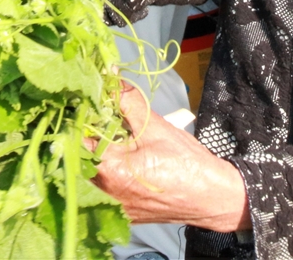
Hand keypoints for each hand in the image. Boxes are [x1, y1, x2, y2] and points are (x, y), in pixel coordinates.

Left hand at [93, 84, 250, 232]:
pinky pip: (107, 189)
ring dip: (100, 154)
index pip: (79, 139)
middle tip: (106, 118)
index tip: (91, 104)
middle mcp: (106, 194)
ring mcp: (114, 207)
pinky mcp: (124, 213)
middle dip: (92, 135)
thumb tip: (111, 78)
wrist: (213, 197)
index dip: (83, 118)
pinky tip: (125, 159)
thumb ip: (129, 102)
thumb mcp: (156, 126)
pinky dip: (110, 172)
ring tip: (117, 137)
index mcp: (110, 172)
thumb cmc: (186, 163)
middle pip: (83, 158)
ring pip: (94, 174)